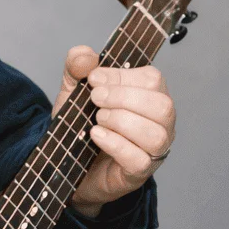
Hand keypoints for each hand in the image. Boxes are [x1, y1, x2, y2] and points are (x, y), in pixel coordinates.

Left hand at [55, 46, 175, 216]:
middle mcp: (159, 123)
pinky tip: (96, 135)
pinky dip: (116, 144)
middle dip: (124, 98)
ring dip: (121, 121)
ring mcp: (153, 150)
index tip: (93, 79)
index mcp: (149, 98)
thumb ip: (76, 68)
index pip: (153, 79)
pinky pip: (140, 159)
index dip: (121, 76)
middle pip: (162, 105)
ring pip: (156, 134)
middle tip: (94, 99)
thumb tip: (85, 55)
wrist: (67, 164)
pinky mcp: (139, 172)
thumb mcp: (73, 91)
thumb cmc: (80, 125)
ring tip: (97, 120)